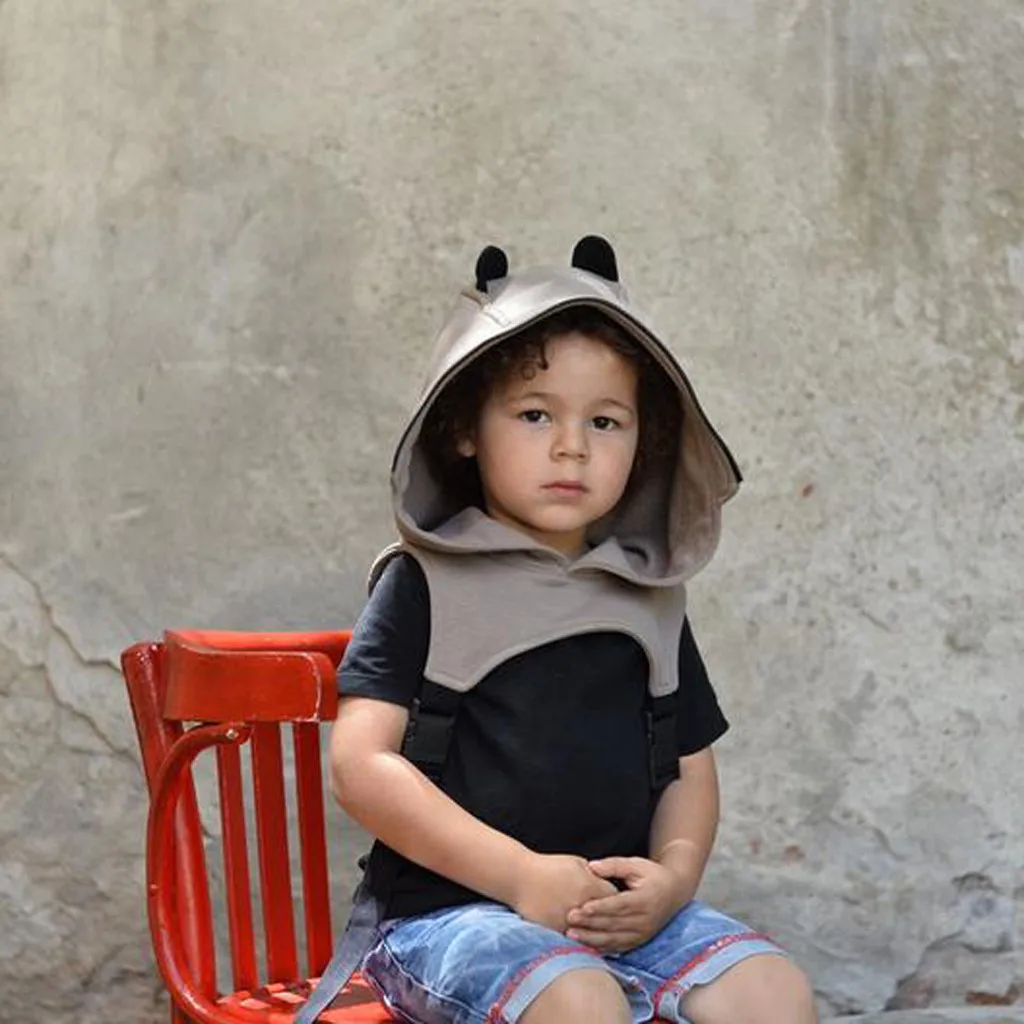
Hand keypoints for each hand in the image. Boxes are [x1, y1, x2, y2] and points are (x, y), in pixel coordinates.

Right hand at [511, 853, 618, 933]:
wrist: (520, 878)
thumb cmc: (548, 867)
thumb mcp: (575, 863)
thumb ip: (594, 874)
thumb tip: (607, 882)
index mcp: (588, 885)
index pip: (615, 898)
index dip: (617, 900)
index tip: (619, 903)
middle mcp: (581, 905)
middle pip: (606, 918)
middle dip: (611, 918)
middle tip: (616, 921)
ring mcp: (568, 920)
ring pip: (592, 933)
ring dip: (598, 934)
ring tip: (606, 937)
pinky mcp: (556, 931)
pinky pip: (574, 940)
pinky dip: (581, 941)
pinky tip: (586, 942)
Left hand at [564, 856, 693, 952]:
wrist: (675, 892)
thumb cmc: (652, 875)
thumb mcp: (636, 864)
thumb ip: (614, 865)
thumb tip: (591, 867)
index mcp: (645, 899)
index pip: (620, 906)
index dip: (601, 908)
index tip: (582, 908)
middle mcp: (645, 920)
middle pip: (614, 924)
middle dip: (589, 923)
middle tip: (569, 918)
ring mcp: (643, 934)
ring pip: (614, 939)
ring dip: (591, 938)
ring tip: (571, 934)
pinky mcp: (639, 941)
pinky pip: (618, 947)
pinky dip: (600, 947)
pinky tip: (584, 944)